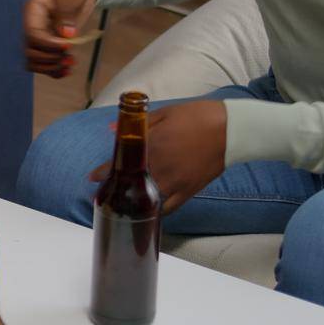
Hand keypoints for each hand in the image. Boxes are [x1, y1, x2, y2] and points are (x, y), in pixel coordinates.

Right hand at [23, 0, 99, 77]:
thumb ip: (66, 14)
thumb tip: (65, 35)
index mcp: (32, 12)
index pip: (32, 35)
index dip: (47, 44)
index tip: (67, 46)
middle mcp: (34, 26)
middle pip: (30, 52)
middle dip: (49, 58)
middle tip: (68, 57)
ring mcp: (44, 35)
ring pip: (36, 60)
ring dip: (51, 66)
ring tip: (69, 64)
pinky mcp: (54, 42)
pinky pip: (48, 62)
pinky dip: (55, 70)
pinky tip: (67, 70)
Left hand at [88, 100, 226, 214]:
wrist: (230, 129)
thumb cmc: (196, 116)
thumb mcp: (165, 113)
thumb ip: (139, 123)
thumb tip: (113, 127)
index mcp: (152, 145)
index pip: (121, 163)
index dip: (105, 172)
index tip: (93, 177)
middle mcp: (161, 167)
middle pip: (131, 184)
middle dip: (117, 189)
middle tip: (106, 193)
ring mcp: (175, 181)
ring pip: (148, 200)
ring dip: (133, 203)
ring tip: (123, 205)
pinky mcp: (189, 191)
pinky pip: (169, 208)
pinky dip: (156, 211)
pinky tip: (147, 211)